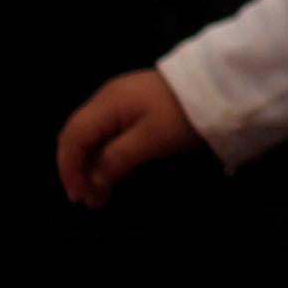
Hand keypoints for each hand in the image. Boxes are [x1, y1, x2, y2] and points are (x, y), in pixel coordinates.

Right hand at [56, 67, 199, 207]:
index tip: (79, 197)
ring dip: (92, 166)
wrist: (217, 87)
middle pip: (77, 136)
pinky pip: (107, 133)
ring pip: (92, 136)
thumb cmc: (182, 114)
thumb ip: (118, 158)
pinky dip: (105, 156)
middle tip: (90, 201)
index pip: (73, 137)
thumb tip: (94, 179)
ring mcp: (119, 101)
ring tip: (101, 196)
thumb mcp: (152, 139)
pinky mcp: (133, 107)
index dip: (70, 168)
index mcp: (107, 103)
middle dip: (78, 170)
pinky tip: (113, 174)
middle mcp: (106, 99)